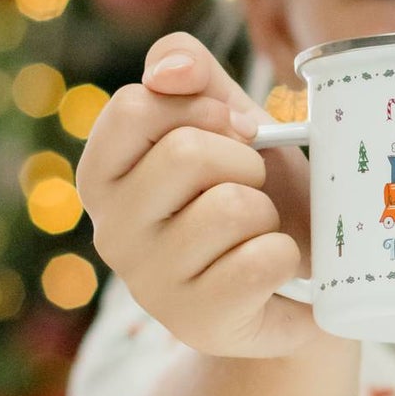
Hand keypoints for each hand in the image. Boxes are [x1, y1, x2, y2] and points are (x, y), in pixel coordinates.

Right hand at [75, 31, 314, 357]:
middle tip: (251, 186)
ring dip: (266, 210)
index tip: (234, 130)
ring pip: (230, 208)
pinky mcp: (199, 324)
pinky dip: (285, 255)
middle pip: (185, 154)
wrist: (292, 274)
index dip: (202, 109)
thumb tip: (170, 71)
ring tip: (258, 229)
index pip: (134, 107)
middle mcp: (110, 232)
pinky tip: (271, 270)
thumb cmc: (248, 186)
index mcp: (102, 175)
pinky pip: (262, 259)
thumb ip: (188, 73)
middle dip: (243, 161)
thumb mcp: (221, 118)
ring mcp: (149, 284)